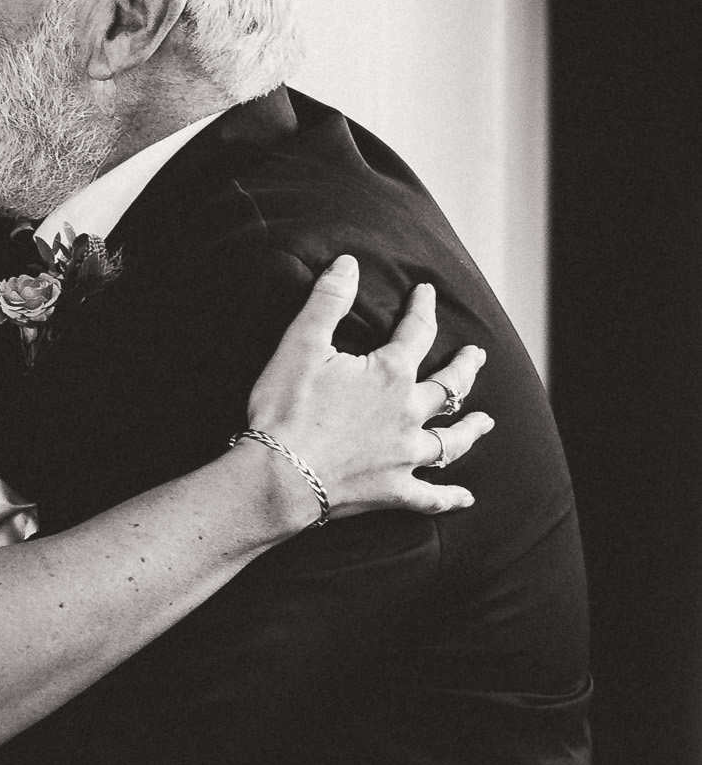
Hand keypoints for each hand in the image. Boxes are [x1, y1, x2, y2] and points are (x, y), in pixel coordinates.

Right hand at [244, 256, 495, 520]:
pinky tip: (465, 499)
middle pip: (449, 387)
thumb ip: (327, 302)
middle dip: (464, 367)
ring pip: (451, 441)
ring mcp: (405, 455)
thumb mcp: (300, 345)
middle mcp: (409, 413)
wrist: (280, 475)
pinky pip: (431, 496)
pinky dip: (450, 498)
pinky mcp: (393, 490)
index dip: (423, 309)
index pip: (416, 332)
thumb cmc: (286, 409)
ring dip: (470, 429)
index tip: (427, 293)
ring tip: (485, 421)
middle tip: (476, 355)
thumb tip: (348, 264)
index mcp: (390, 374)